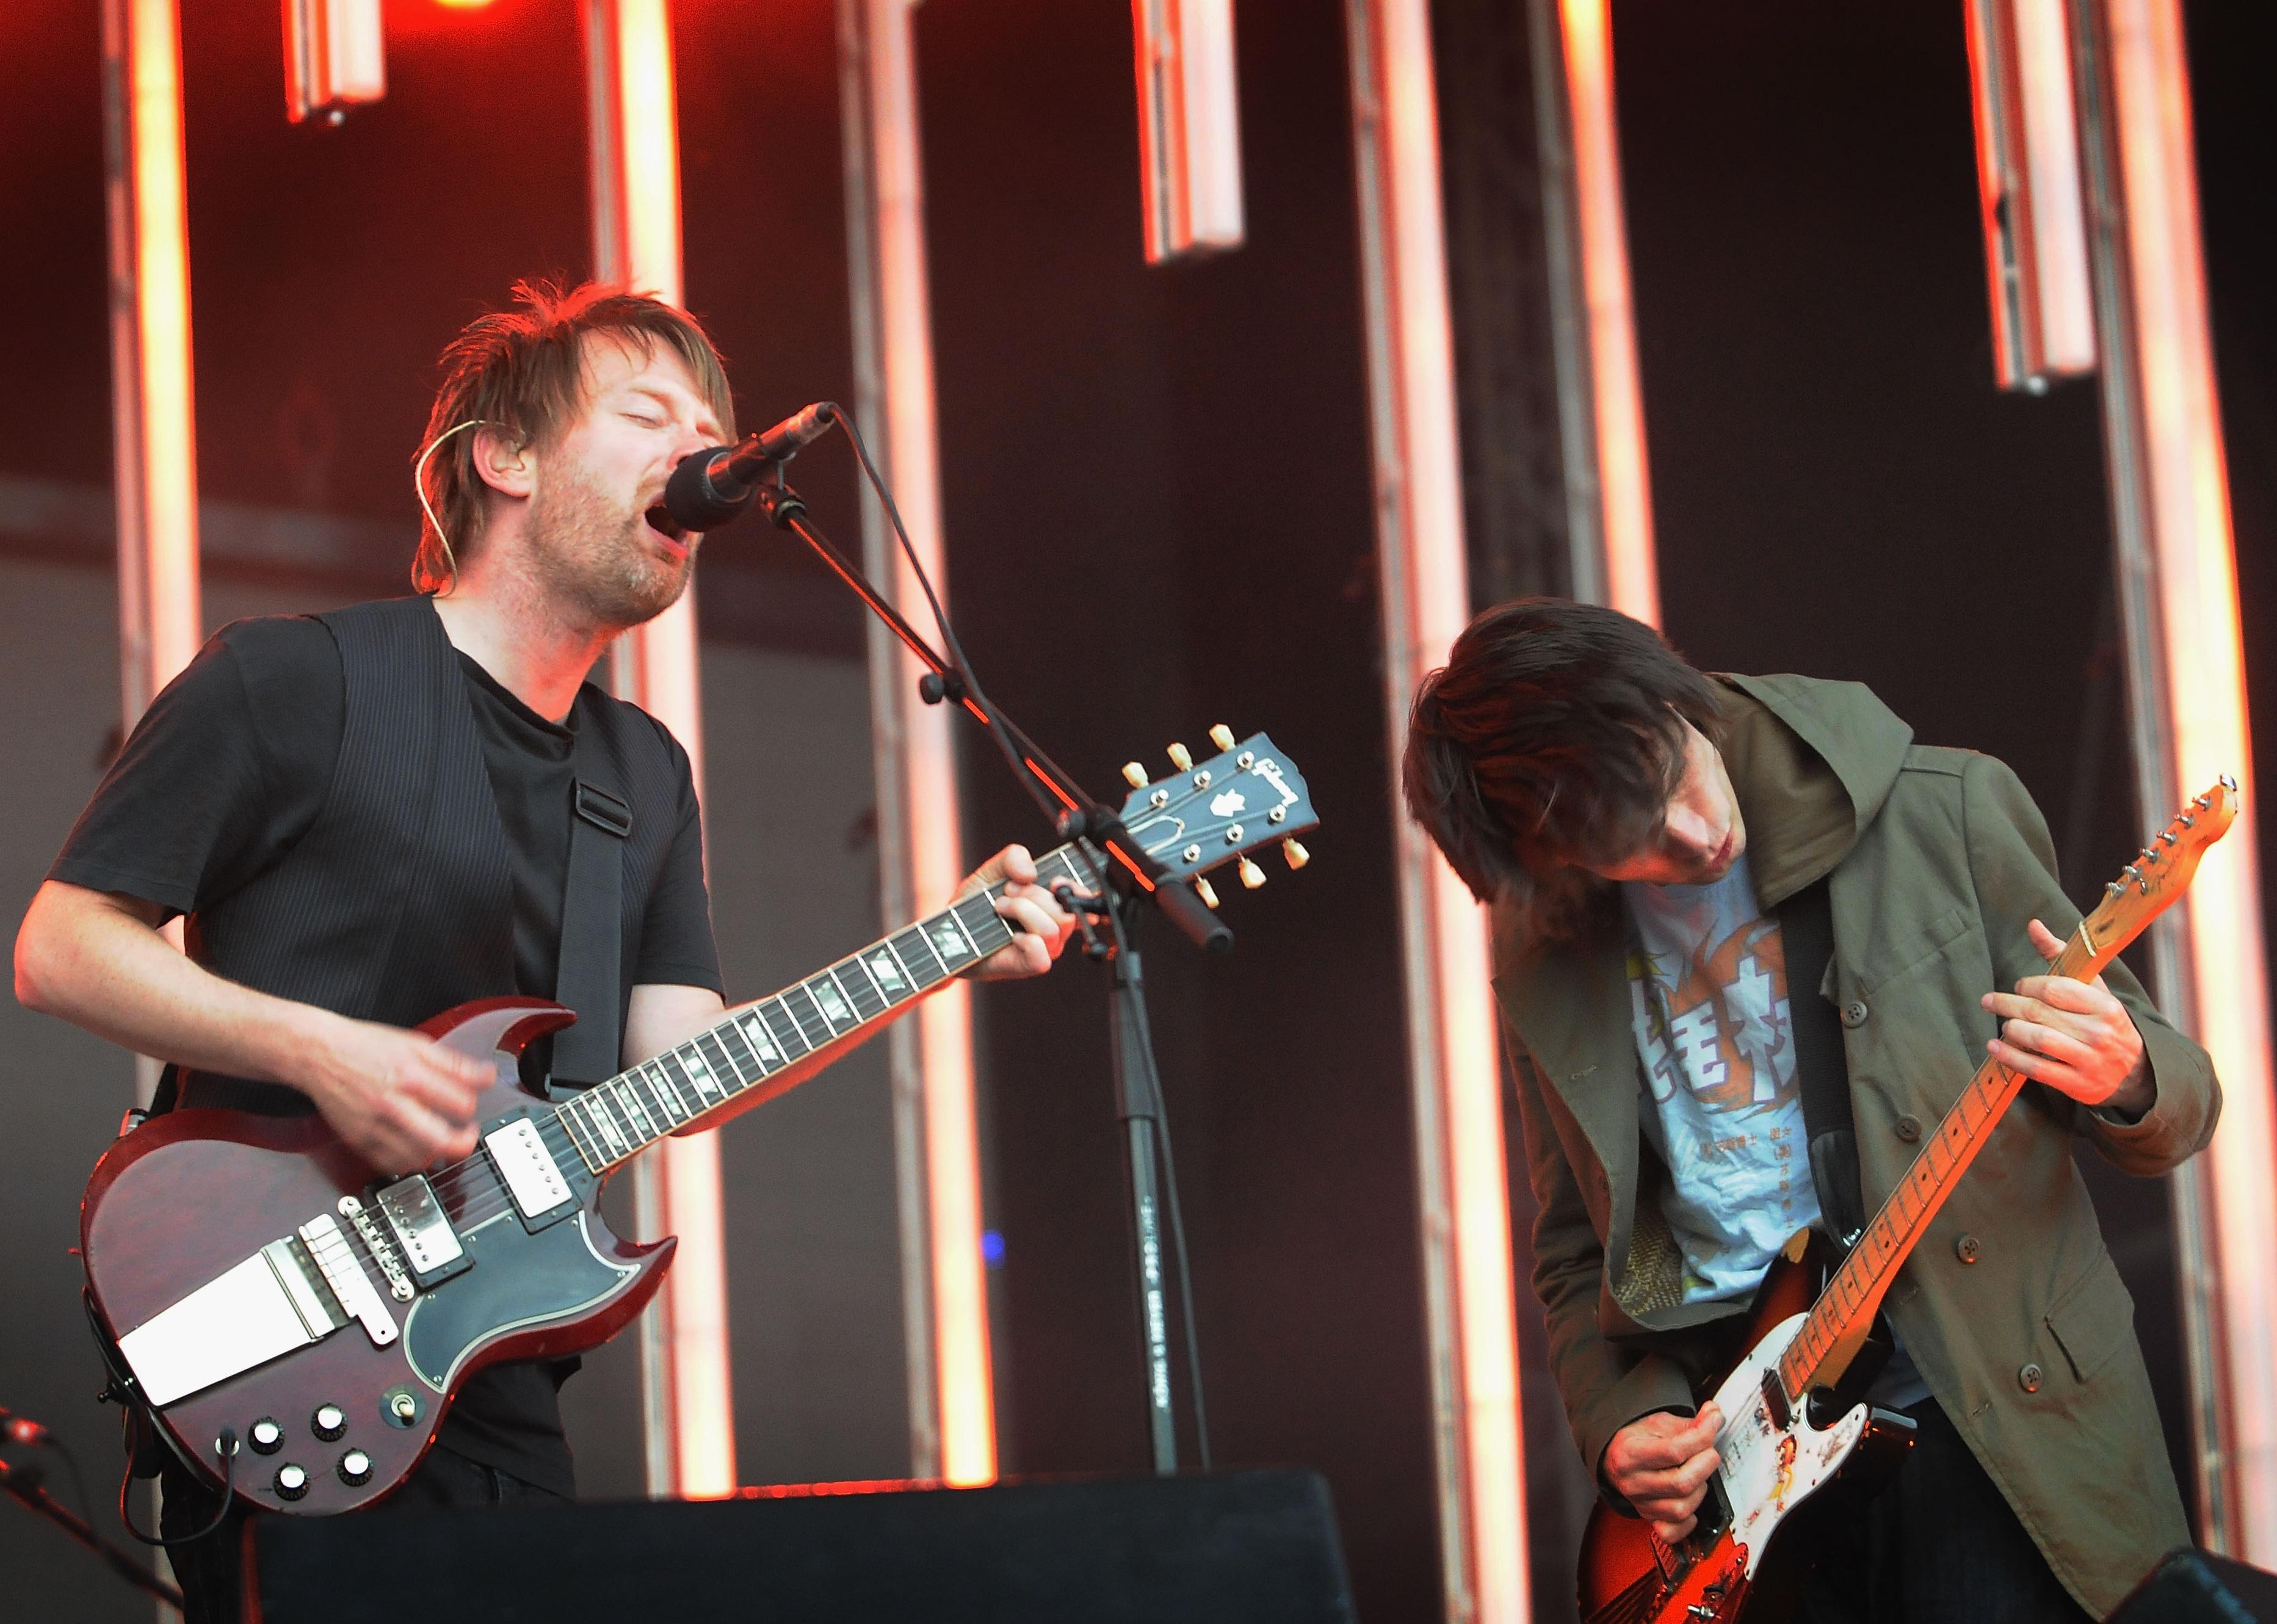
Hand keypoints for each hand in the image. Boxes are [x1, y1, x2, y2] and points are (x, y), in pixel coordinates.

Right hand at [304, 1014, 492, 1174]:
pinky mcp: (359, 1140)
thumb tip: (487, 1077)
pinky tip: (415, 1149)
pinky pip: (390, 1164)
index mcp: (410, 1076)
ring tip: (441, 1142)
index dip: (472, 1106)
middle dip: (464, 1143)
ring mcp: (374, 1126)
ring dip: (437, 1155)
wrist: (319, 1054)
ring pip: (418, 1158)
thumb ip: (455, 1064)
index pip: (459, 1103)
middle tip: (467, 1137)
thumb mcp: (415, 1044)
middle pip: (441, 1140)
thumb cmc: (365, 1047)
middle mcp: (392, 1104)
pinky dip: (408, 1162)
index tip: (470, 1106)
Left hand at [958, 844, 1079, 980]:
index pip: (1084, 899)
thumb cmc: (975, 905)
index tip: (1054, 881)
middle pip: (1065, 912)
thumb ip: (1013, 857)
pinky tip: (1009, 936)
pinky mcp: (1026, 967)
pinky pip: (1041, 958)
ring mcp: (1043, 950)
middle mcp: (1054, 928)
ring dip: (1022, 911)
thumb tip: (1030, 872)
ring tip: (1000, 908)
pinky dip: (1025, 942)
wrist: (950, 931)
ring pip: (1051, 929)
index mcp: (1053, 904)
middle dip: (1033, 895)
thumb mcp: (992, 870)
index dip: (1076, 889)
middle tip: (1007, 892)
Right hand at [1604, 1403, 1722, 1541]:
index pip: (1674, 1450)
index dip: (1702, 1436)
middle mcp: (1632, 1483)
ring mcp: (1640, 1504)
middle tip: (1709, 1451)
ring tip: (1698, 1473)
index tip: (1713, 1423)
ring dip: (1700, 1489)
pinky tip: (1690, 1502)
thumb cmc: (1638, 1439)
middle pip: (1681, 1483)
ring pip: (1681, 1509)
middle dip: (1705, 1464)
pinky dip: (1687, 1523)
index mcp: (1629, 1453)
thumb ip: (1690, 1423)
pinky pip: (1671, 1533)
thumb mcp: (1659, 1423)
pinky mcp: (1649, 1519)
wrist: (1618, 1456)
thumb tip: (1715, 1416)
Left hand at [1982, 919, 2153, 1117]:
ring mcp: (2090, 1061)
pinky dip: (2011, 1057)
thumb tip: (2033, 925)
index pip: (2056, 989)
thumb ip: (2062, 957)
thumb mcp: (2093, 989)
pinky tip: (1995, 1047)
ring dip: (2012, 1029)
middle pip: (2041, 1013)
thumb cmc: (2104, 1023)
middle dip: (2009, 1004)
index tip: (2018, 986)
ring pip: (2039, 1039)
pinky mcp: (2078, 1085)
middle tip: (1990, 1001)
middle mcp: (2100, 1033)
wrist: (2135, 1074)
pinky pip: (2037, 1069)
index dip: (2029, 985)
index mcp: (2106, 1005)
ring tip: (2003, 1024)